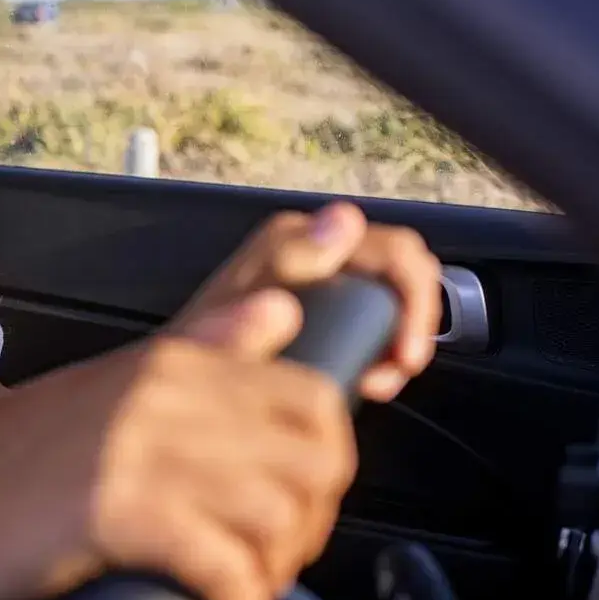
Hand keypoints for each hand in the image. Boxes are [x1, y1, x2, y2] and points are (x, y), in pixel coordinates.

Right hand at [0, 296, 356, 599]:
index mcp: (169, 361)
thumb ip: (200, 352)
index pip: (310, 394)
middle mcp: (166, 396)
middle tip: (272, 553)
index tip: (292, 498)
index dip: (322, 461)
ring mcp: (146, 454)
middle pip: (315, 456)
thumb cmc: (6, 465)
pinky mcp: (125, 517)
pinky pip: (232, 568)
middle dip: (312, 517)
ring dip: (277, 564)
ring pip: (283, 513)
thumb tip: (279, 312)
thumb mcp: (110, 387)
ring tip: (243, 583)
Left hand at [171, 201, 440, 402]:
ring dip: (396, 342)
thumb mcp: (248, 301)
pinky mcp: (322, 312)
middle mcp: (316, 250)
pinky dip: (378, 351)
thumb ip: (291, 257)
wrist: (183, 380)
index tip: (403, 353)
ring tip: (373, 381)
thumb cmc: (206, 342)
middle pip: (402, 276)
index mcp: (301, 238)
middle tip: (391, 369)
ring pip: (393, 302)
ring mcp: (321, 282)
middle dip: (410, 324)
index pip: (395, 250)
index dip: (415, 299)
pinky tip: (363, 379)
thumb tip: (341, 219)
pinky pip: (372, 323)